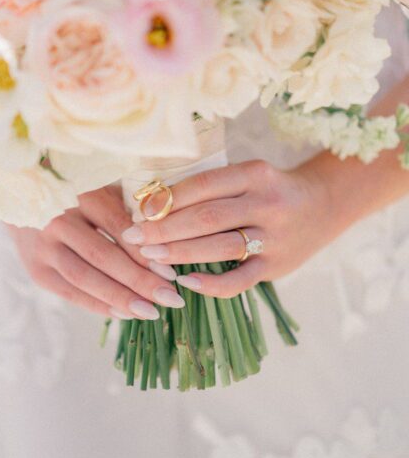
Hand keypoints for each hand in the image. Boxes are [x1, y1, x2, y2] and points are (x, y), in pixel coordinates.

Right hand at [6, 184, 187, 319]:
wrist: (18, 198)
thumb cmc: (75, 191)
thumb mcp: (101, 188)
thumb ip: (128, 209)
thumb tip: (164, 244)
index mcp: (78, 193)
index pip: (117, 227)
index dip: (145, 252)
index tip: (172, 273)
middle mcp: (56, 219)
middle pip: (102, 255)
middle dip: (139, 280)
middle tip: (170, 298)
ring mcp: (42, 246)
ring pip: (84, 278)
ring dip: (119, 297)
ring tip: (149, 312)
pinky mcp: (36, 269)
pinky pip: (70, 292)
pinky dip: (98, 304)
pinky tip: (123, 313)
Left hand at [121, 159, 333, 297]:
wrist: (324, 205)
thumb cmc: (266, 189)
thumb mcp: (244, 176)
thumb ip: (208, 186)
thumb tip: (149, 201)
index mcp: (254, 174)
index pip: (202, 185)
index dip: (166, 199)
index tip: (137, 210)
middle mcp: (268, 204)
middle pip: (207, 217)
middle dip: (164, 229)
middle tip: (133, 236)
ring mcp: (275, 237)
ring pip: (220, 247)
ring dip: (180, 253)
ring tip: (149, 256)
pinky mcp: (277, 266)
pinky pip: (241, 279)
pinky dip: (212, 283)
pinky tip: (185, 282)